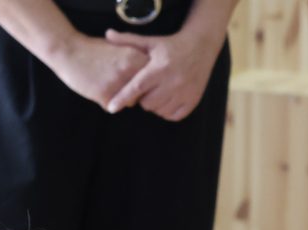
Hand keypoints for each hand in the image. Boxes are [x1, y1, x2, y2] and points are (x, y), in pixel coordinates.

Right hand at [44, 34, 148, 110]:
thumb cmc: (95, 50)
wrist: (68, 50)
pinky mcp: (105, 95)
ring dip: (120, 98)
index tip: (132, 79)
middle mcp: (131, 71)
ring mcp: (119, 84)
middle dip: (133, 92)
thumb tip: (154, 83)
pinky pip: (113, 107)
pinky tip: (96, 88)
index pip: (152, 82)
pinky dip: (105, 101)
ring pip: (129, 102)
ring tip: (104, 83)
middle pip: (143, 94)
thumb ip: (139, 64)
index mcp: (138, 59)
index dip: (142, 83)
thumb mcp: (122, 49)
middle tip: (115, 81)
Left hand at [103, 27, 222, 119]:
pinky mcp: (192, 101)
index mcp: (159, 68)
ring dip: (155, 105)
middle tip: (147, 87)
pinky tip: (167, 99)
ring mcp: (184, 94)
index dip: (123, 98)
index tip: (112, 107)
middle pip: (147, 103)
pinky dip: (167, 111)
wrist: (200, 48)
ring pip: (159, 111)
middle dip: (142, 98)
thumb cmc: (171, 46)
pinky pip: (173, 116)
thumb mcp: (150, 42)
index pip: (137, 87)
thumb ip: (128, 40)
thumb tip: (107, 35)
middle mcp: (172, 83)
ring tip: (157, 92)